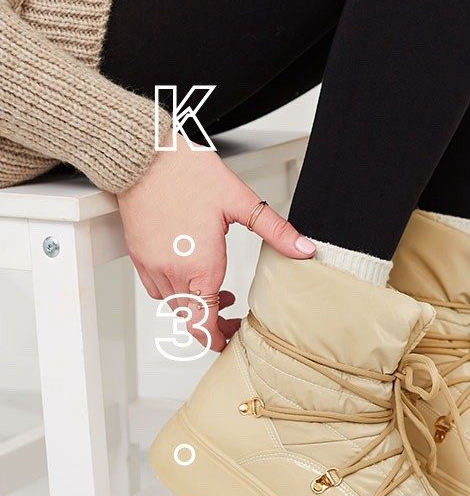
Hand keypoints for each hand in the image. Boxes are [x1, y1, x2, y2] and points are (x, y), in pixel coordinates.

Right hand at [117, 134, 314, 351]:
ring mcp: (152, 265)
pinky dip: (176, 292)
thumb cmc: (187, 173)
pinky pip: (156, 288)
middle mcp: (172, 272)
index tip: (234, 339)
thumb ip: (275, 230)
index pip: (206, 324)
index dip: (220, 339)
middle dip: (214, 326)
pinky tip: (191, 274)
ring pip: (173, 306)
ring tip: (219, 292)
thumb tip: (305, 250)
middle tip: (233, 320)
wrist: (143, 155)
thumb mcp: (240, 201)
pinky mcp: (138, 256)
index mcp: (200, 266)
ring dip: (196, 308)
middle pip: (190, 320)